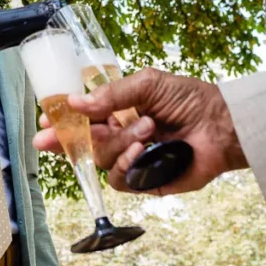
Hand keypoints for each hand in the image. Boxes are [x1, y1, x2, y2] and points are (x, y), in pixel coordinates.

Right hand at [33, 68, 246, 194]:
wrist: (221, 126)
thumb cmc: (190, 99)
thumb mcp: (148, 84)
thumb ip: (111, 94)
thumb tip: (76, 103)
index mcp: (118, 111)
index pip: (83, 116)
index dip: (63, 119)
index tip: (46, 118)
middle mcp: (121, 136)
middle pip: (82, 142)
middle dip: (62, 140)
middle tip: (44, 139)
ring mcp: (131, 159)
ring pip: (100, 159)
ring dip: (118, 143)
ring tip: (146, 128)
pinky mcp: (144, 181)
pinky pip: (118, 179)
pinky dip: (126, 164)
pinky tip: (143, 151)